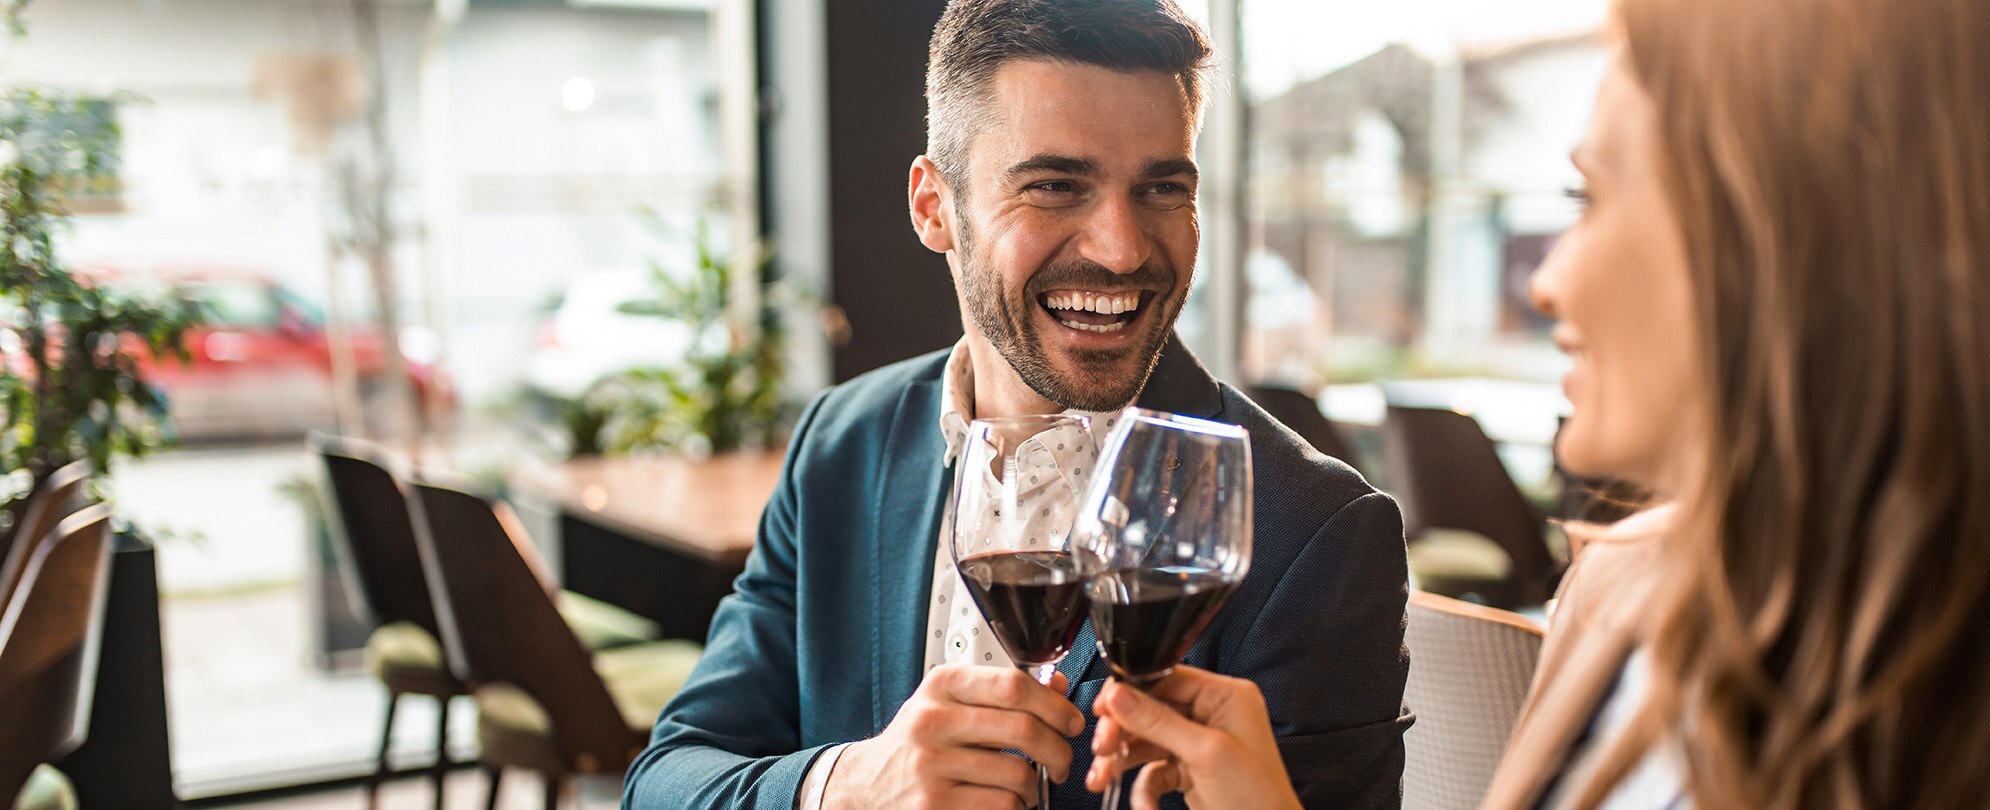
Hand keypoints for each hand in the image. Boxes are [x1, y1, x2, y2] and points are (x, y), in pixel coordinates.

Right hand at [824, 664, 1085, 809]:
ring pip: (1019, 775)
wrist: (863, 786)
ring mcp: (931, 767)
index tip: (1070, 720)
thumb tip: (1058, 685)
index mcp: (941, 687)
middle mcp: (933, 722)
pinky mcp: (935, 806)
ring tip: (1025, 786)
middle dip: (1059, 749)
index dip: (1056, 705)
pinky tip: (1005, 802)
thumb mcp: (948, 703)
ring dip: (1035, 786)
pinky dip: (1015, 807)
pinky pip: (1002, 806)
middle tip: (1062, 759)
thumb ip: (1000, 693)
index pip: (1013, 685)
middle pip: (1024, 729)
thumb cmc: (914, 744)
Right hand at [1083, 667, 1301, 809]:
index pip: (1167, 679)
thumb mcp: (1205, 753)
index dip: (1131, 692)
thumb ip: (1159, 721)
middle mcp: (1211, 715)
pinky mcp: (1189, 771)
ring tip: (1103, 778)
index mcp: (1225, 697)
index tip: (1103, 707)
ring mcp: (1199, 744)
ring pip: (1146, 741)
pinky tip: (1144, 805)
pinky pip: (1154, 770)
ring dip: (1122, 761)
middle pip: (1151, 710)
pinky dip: (1143, 789)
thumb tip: (1120, 695)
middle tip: (1103, 747)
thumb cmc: (1257, 797)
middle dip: (1123, 731)